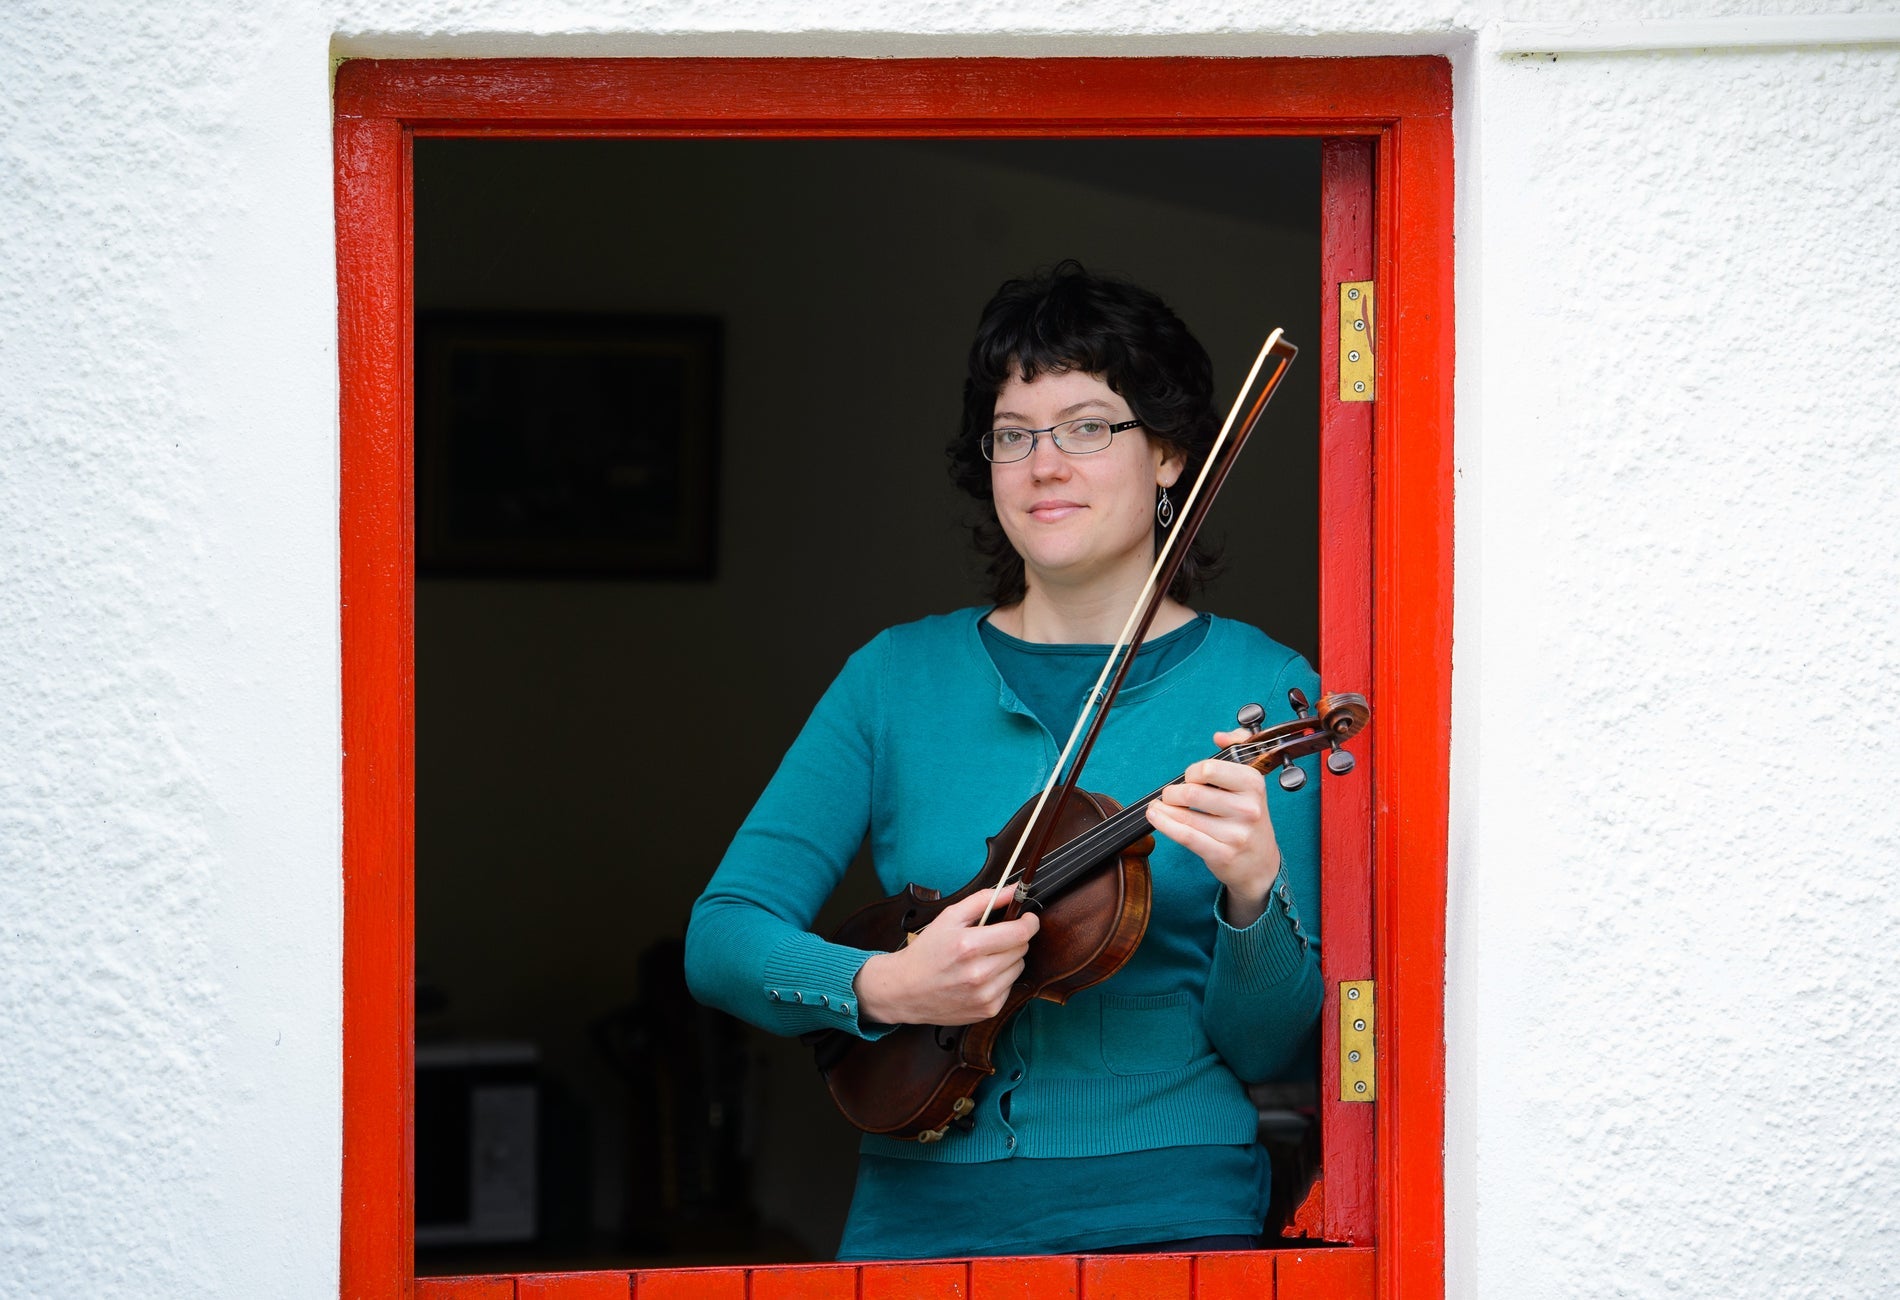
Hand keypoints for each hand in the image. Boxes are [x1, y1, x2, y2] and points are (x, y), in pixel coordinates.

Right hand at [852, 883, 1039, 1026]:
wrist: (905, 989)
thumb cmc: (926, 952)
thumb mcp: (949, 918)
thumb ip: (984, 900)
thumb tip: (1012, 890)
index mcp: (969, 946)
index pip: (1020, 933)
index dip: (1029, 922)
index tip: (1027, 918)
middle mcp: (979, 973)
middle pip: (1021, 949)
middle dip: (1013, 939)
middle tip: (993, 938)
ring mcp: (984, 995)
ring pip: (1018, 968)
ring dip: (1007, 959)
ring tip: (983, 958)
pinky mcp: (987, 1010)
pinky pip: (1010, 987)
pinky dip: (1000, 979)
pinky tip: (980, 976)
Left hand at [1147, 727, 1282, 926]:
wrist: (1261, 864)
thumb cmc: (1249, 818)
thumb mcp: (1251, 783)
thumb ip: (1238, 750)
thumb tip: (1220, 736)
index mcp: (1254, 784)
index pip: (1209, 768)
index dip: (1192, 772)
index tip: (1191, 778)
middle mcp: (1248, 808)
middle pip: (1192, 792)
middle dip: (1173, 792)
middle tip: (1171, 795)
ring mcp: (1236, 834)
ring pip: (1185, 815)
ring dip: (1163, 809)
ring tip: (1158, 806)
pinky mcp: (1222, 854)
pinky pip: (1185, 835)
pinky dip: (1164, 824)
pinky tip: (1156, 817)